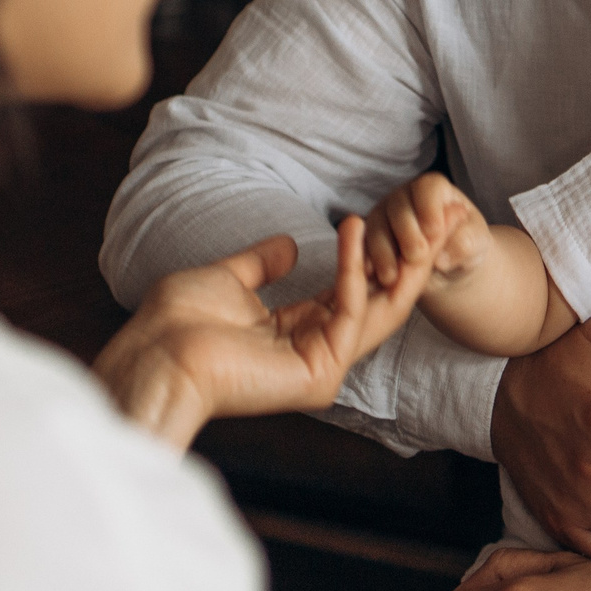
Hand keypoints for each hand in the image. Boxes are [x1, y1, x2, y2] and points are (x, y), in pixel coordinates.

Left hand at [93, 219, 426, 447]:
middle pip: (375, 305)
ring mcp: (319, 366)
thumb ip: (262, 265)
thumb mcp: (228, 280)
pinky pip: (348, 313)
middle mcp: (312, 352)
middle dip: (404, 261)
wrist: (157, 354)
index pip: (348, 296)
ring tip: (410, 219)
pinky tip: (353, 235)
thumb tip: (291, 245)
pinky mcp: (319, 371)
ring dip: (393, 261)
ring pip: (376, 310)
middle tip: (433, 220)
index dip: (371, 260)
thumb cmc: (179, 322)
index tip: (391, 223)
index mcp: (292, 336)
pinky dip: (354, 270)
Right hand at [363, 172, 490, 294]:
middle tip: (416, 256)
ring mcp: (383, 215)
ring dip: (383, 252)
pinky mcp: (369, 235)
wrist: (449, 265)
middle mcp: (404, 196)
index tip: (434, 231)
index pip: (428, 189)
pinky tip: (373, 277)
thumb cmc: (464, 244)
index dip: (430, 208)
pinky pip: (362, 245)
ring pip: (376, 226)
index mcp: (433, 189)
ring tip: (392, 276)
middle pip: (398, 207)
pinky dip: (367, 261)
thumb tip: (442, 257)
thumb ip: (466, 243)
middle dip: (406, 232)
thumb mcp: (475, 244)